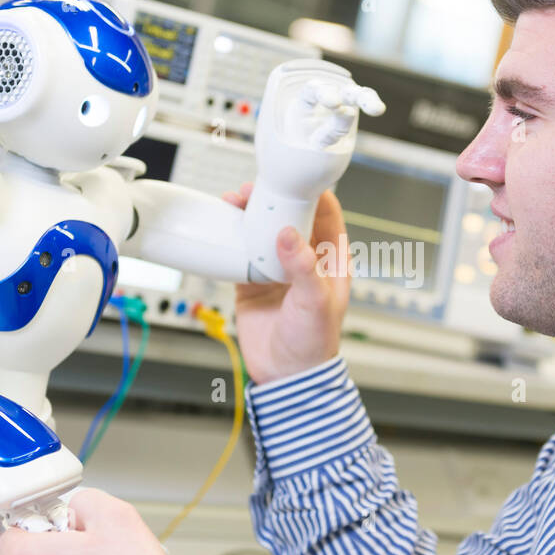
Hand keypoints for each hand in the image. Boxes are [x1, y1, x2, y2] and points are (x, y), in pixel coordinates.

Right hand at [222, 183, 349, 384]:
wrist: (285, 377)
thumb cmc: (314, 344)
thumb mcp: (315, 303)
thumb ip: (304, 268)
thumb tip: (289, 235)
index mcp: (331, 259)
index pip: (326, 213)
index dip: (312, 191)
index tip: (293, 177)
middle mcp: (305, 259)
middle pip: (289, 214)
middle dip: (272, 197)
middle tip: (252, 190)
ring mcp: (277, 267)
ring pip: (263, 228)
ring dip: (249, 213)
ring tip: (233, 202)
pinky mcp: (252, 279)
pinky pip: (241, 249)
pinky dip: (231, 236)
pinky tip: (222, 225)